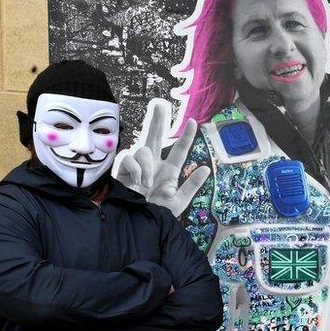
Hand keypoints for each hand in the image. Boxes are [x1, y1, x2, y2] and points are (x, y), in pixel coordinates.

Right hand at [116, 99, 209, 216]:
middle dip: (158, 121)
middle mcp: (153, 166)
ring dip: (147, 166)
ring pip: (143, 149)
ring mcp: (138, 167)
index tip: (193, 121)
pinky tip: (139, 182)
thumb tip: (206, 167)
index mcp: (169, 172)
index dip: (186, 137)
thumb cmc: (158, 215)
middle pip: (156, 138)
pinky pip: (130, 159)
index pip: (179, 151)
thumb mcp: (178, 202)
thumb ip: (192, 185)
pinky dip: (137, 169)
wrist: (139, 225)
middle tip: (160, 105)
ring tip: (147, 184)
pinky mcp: (123, 171)